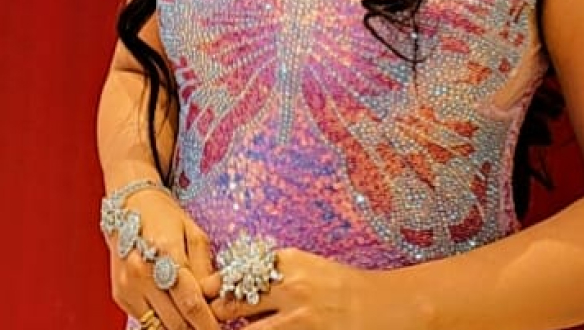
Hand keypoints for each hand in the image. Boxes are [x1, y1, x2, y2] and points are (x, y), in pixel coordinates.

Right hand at [105, 187, 220, 329]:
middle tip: (209, 325)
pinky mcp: (120, 295)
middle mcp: (141, 271)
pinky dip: (162, 321)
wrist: (129, 205)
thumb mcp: (193, 233)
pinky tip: (172, 310)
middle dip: (196, 327)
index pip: (191, 303)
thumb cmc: (165, 216)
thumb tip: (216, 298)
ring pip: (159, 327)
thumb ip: (205, 269)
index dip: (208, 323)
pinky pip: (145, 321)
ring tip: (191, 319)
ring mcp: (128, 286)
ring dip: (178, 327)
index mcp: (165, 252)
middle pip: (176, 322)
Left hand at [203, 249, 422, 329]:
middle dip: (212, 316)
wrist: (387, 306)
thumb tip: (233, 284)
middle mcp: (289, 288)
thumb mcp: (306, 267)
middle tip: (198, 320)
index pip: (233, 275)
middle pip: (232, 305)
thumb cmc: (342, 287)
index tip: (196, 297)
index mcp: (285, 263)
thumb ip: (273, 273)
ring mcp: (299, 319)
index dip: (211, 291)